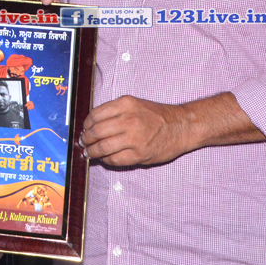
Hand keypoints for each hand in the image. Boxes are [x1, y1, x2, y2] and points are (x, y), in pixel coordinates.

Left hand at [79, 95, 193, 166]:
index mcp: (125, 104)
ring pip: (102, 147)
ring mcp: (134, 138)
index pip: (95, 115)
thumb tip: (92, 124)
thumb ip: (114, 111)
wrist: (182, 126)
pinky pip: (114, 160)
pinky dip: (106, 160)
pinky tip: (105, 158)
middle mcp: (128, 120)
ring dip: (92, 152)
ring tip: (89, 153)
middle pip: (96, 132)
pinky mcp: (139, 154)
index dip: (86, 124)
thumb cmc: (157, 116)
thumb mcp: (135, 104)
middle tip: (83, 143)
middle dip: (86, 139)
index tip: (84, 129)